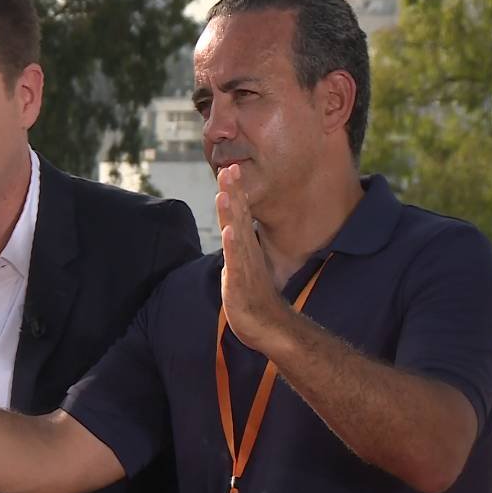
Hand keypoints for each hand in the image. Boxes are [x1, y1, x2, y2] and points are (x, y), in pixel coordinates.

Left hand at [215, 164, 286, 350]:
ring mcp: (244, 265)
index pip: (238, 214)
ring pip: (237, 234)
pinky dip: (233, 246)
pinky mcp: (241, 282)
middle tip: (229, 168)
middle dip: (233, 192)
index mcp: (243, 245)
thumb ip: (237, 247)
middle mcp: (246, 251)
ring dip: (231, 213)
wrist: (267, 325)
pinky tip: (230, 231)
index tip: (230, 168)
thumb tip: (233, 230)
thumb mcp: (241, 265)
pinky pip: (237, 261)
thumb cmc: (252, 295)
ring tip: (224, 192)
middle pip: (239, 217)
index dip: (234, 192)